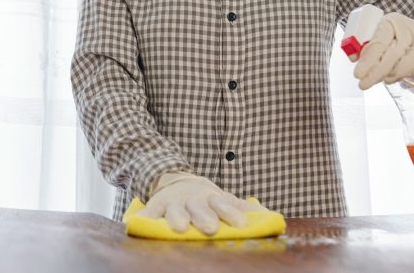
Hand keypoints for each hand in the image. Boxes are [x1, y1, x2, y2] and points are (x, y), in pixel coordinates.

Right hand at [136, 172, 266, 234]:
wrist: (179, 183)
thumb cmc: (207, 200)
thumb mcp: (225, 200)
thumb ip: (244, 209)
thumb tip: (273, 218)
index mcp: (212, 198)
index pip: (223, 203)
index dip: (231, 213)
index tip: (241, 223)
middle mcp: (193, 199)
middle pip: (199, 207)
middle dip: (204, 216)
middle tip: (211, 228)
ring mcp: (174, 202)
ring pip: (175, 209)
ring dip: (177, 217)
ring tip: (179, 228)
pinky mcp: (156, 206)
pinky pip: (150, 213)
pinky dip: (145, 217)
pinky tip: (141, 223)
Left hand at [354, 12, 413, 89]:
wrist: (409, 30)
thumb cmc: (386, 35)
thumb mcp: (371, 34)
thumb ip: (361, 46)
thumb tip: (354, 57)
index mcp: (391, 21)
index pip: (379, 42)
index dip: (368, 60)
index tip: (358, 75)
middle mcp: (410, 29)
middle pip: (397, 51)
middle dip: (379, 72)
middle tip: (366, 83)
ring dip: (398, 73)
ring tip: (386, 79)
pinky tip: (412, 76)